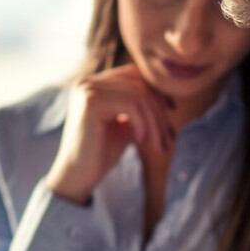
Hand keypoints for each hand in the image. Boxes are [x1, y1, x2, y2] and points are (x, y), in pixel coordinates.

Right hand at [45, 65, 174, 204]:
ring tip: (158, 144)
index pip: (133, 75)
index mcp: (93, 84)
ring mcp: (87, 90)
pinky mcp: (91, 102)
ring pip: (138, 94)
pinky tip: (141, 141)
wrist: (78, 176)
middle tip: (168, 137)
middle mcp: (87, 82)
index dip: (156, 91)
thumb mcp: (125, 124)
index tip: (171, 111)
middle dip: (159, 110)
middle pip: (138, 83)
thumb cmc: (101, 153)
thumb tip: (168, 99)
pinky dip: (143, 123)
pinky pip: (131, 105)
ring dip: (155, 121)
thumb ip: (139, 108)